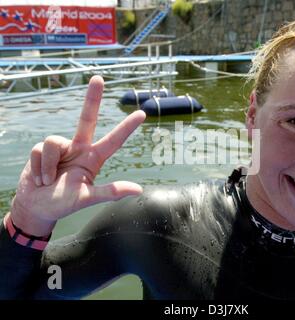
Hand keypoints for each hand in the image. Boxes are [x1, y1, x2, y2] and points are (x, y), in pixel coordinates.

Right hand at [10, 76, 145, 235]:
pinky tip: (39, 178)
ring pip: (53, 141)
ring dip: (48, 166)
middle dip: (92, 99)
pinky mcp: (42, 148)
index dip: (127, 127)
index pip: (114, 141)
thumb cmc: (63, 203)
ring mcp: (61, 147)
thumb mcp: (87, 198)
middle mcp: (79, 148)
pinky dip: (39, 167)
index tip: (142, 113)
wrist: (36, 207)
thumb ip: (110, 192)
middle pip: (87, 119)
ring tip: (48, 182)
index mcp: (93, 159)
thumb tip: (139, 190)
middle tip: (98, 78)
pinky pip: (39, 149)